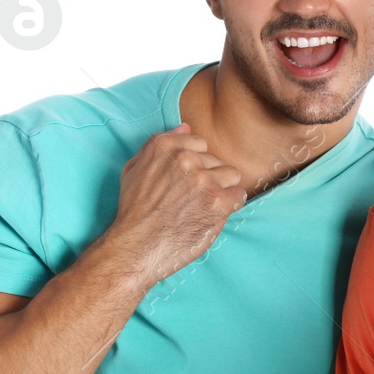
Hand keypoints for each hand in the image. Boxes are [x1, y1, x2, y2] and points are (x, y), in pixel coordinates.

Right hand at [105, 124, 246, 287]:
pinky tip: (213, 214)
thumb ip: (160, 144)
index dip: (196, 164)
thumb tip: (186, 126)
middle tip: (192, 199)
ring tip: (204, 206)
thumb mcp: (134, 169)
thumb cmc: (134, 211)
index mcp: (165, 147)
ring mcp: (204, 180)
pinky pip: (239, 195)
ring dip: (223, 190)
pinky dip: (230, 205)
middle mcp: (186, 159)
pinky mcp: (218, 202)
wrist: (137, 246)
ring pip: (231, 175)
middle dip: (209, 177)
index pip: (200, 144)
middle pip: (216, 161)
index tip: (185, 180)